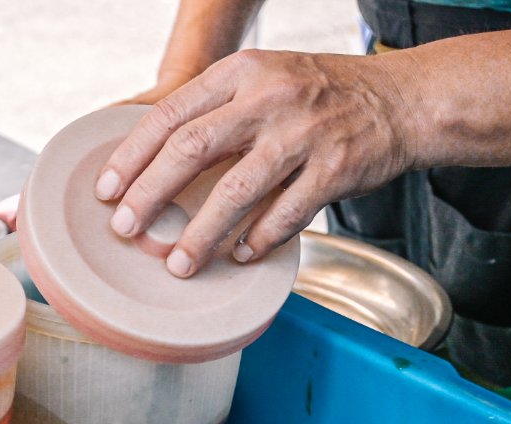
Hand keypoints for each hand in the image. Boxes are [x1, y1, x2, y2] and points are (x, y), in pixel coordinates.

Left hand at [94, 49, 418, 276]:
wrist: (403, 99)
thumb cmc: (319, 95)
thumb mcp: (262, 80)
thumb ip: (213, 112)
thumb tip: (148, 164)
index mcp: (241, 73)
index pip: (170, 115)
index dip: (131, 157)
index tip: (107, 191)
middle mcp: (269, 98)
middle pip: (191, 149)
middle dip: (150, 194)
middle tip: (126, 229)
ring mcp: (304, 133)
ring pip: (236, 190)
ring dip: (200, 233)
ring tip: (177, 263)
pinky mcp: (336, 169)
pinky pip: (286, 214)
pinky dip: (258, 240)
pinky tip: (239, 256)